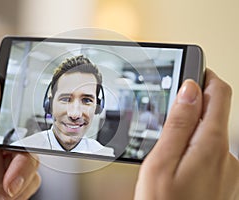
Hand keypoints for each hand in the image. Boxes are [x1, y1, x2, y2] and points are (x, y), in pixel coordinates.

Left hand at [0, 71, 40, 198]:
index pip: (9, 115)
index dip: (21, 117)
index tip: (24, 128)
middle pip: (28, 141)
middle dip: (21, 164)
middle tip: (9, 178)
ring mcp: (7, 165)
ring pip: (34, 161)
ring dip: (20, 181)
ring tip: (1, 193)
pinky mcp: (17, 181)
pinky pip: (35, 179)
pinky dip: (22, 192)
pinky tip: (4, 196)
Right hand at [135, 69, 238, 199]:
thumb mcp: (162, 161)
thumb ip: (179, 123)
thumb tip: (190, 89)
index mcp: (211, 144)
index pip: (219, 93)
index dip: (206, 75)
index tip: (192, 68)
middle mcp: (227, 153)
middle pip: (216, 110)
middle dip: (195, 99)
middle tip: (171, 99)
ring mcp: (227, 168)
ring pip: (212, 130)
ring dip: (193, 122)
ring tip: (169, 131)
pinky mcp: (222, 178)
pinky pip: (211, 149)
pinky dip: (195, 142)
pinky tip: (177, 155)